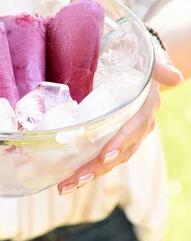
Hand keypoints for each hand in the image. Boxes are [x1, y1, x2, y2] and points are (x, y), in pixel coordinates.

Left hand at [57, 44, 183, 194]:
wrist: (142, 61)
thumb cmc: (142, 55)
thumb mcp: (151, 56)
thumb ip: (160, 65)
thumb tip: (174, 77)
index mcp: (147, 105)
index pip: (136, 126)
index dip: (123, 140)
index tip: (107, 153)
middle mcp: (140, 124)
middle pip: (121, 150)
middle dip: (98, 166)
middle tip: (75, 178)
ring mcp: (128, 133)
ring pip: (110, 158)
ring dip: (89, 172)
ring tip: (65, 184)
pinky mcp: (115, 135)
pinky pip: (102, 155)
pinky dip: (86, 166)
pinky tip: (66, 176)